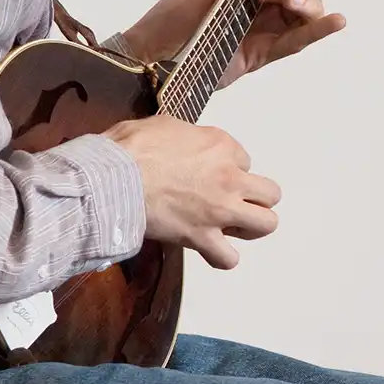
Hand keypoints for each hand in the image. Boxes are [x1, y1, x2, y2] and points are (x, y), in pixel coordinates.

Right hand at [105, 115, 279, 268]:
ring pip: (266, 224)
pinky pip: (228, 258)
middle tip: (233, 200)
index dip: (229, 167)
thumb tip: (185, 145)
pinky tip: (212, 248)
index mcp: (222, 145)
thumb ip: (188, 137)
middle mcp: (230, 177)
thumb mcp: (166, 125)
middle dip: (255, 197)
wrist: (112, 179)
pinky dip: (222, 256)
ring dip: (251, 225)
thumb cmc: (132, 147)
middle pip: (270, 193)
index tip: (208, 173)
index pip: (245, 160)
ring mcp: (220, 210)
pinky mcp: (201, 238)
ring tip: (232, 225)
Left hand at [124, 0, 346, 86]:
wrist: (156, 54)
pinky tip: (336, 21)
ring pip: (306, 12)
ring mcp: (268, 28)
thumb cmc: (175, 15)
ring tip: (296, 5)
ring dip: (308, 4)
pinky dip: (320, 30)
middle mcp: (264, 4)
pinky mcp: (266, 53)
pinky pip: (298, 41)